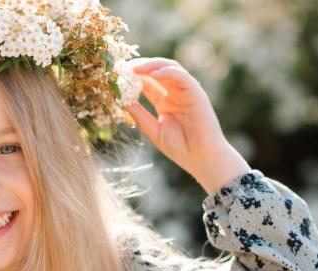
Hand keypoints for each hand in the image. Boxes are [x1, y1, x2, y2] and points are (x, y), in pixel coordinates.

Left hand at [124, 57, 248, 183]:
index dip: (133, 77)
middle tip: (123, 67)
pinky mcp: (197, 94)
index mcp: (164, 101)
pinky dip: (169, 72)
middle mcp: (175, 93)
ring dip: (152, 65)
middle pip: (157, 70)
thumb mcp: (153, 130)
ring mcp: (186, 92)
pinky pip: (183, 77)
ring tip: (135, 68)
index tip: (116, 75)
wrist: (201, 159)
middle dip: (140, 66)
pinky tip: (155, 73)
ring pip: (170, 68)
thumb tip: (122, 102)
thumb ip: (139, 115)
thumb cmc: (179, 147)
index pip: (147, 82)